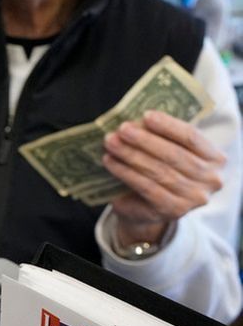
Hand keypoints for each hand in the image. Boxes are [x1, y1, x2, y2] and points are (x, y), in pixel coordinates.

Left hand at [102, 110, 225, 245]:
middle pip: (174, 155)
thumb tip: (135, 122)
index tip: (146, 115)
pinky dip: (126, 172)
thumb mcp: (166, 149)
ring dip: (131, 154)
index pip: (192, 137)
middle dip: (144, 140)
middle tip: (122, 129)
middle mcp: (211, 179)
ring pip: (159, 171)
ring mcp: (194, 197)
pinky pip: (147, 187)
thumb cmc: (160, 169)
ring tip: (111, 142)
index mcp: (215, 158)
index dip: (169, 126)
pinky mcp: (173, 210)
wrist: (148, 207)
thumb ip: (159, 135)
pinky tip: (110, 161)